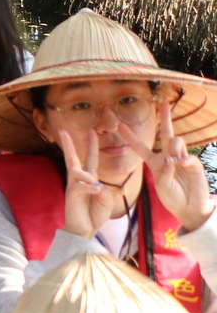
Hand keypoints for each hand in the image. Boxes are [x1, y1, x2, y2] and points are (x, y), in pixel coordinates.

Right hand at [56, 129, 121, 238]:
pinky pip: (80, 185)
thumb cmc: (95, 214)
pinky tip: (95, 192)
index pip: (90, 159)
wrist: (86, 230)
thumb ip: (103, 190)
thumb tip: (95, 185)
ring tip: (95, 186)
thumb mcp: (105, 200)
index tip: (92, 132)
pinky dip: (90, 188)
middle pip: (72, 158)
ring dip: (87, 176)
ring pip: (76, 170)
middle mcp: (78, 180)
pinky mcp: (70, 194)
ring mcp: (73, 186)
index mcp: (88, 179)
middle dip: (68, 144)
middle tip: (62, 131)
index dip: (91, 146)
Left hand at [117, 100, 214, 232]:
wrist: (190, 208)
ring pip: (176, 141)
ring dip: (173, 147)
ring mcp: (182, 159)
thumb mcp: (162, 186)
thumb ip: (164, 172)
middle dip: (166, 118)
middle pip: (165, 134)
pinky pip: (187, 155)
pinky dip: (184, 159)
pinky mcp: (194, 164)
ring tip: (174, 161)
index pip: (140, 147)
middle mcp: (167, 157)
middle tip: (163, 104)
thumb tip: (171, 158)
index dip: (130, 136)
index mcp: (154, 162)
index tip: (120, 125)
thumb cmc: (172, 198)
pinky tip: (182, 164)